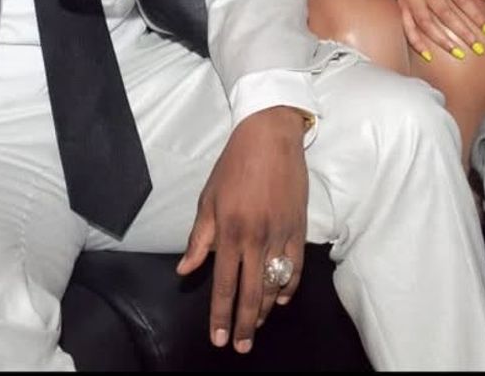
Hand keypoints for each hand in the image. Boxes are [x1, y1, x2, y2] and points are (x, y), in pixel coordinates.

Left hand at [176, 106, 308, 353]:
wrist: (270, 137)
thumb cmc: (234, 165)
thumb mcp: (208, 199)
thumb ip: (198, 238)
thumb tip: (185, 270)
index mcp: (229, 231)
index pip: (224, 285)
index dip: (221, 315)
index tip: (219, 338)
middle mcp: (256, 237)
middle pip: (252, 293)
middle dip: (246, 324)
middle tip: (242, 346)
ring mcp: (280, 233)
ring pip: (276, 283)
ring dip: (267, 309)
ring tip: (259, 325)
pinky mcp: (299, 226)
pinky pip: (296, 265)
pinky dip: (290, 285)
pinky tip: (283, 297)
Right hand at [391, 0, 484, 59]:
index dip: (476, 15)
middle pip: (444, 13)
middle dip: (462, 32)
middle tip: (477, 48)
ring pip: (426, 23)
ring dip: (442, 41)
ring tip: (458, 54)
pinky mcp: (400, 6)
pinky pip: (407, 27)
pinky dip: (416, 43)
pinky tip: (428, 56)